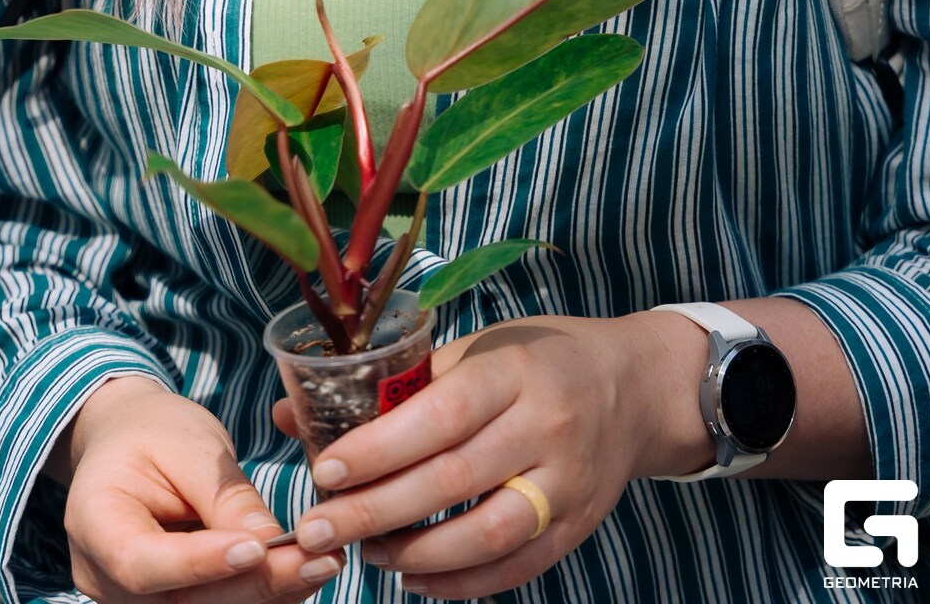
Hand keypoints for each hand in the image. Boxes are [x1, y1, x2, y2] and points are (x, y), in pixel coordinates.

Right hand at [61, 376, 346, 601]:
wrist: (130, 442)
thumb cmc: (155, 431)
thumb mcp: (188, 443)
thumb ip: (223, 496)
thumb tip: (270, 545)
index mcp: (93, 522)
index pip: (142, 563)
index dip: (199, 565)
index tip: (257, 549)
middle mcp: (104, 578)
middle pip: (181, 601)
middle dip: (254, 584)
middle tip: (317, 558)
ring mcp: (133, 602)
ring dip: (267, 595)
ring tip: (321, 563)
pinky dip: (262, 595)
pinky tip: (303, 572)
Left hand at [272, 313, 699, 598]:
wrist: (634, 387)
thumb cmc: (536, 360)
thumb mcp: (477, 349)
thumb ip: (396, 384)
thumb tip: (295, 413)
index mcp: (514, 372)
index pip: (441, 415)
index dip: (380, 448)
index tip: (325, 470)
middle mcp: (546, 427)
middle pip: (453, 479)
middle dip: (377, 510)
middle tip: (318, 526)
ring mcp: (567, 483)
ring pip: (486, 533)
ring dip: (416, 551)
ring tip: (364, 551)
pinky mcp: (577, 526)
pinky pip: (515, 566)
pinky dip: (460, 582)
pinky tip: (414, 577)